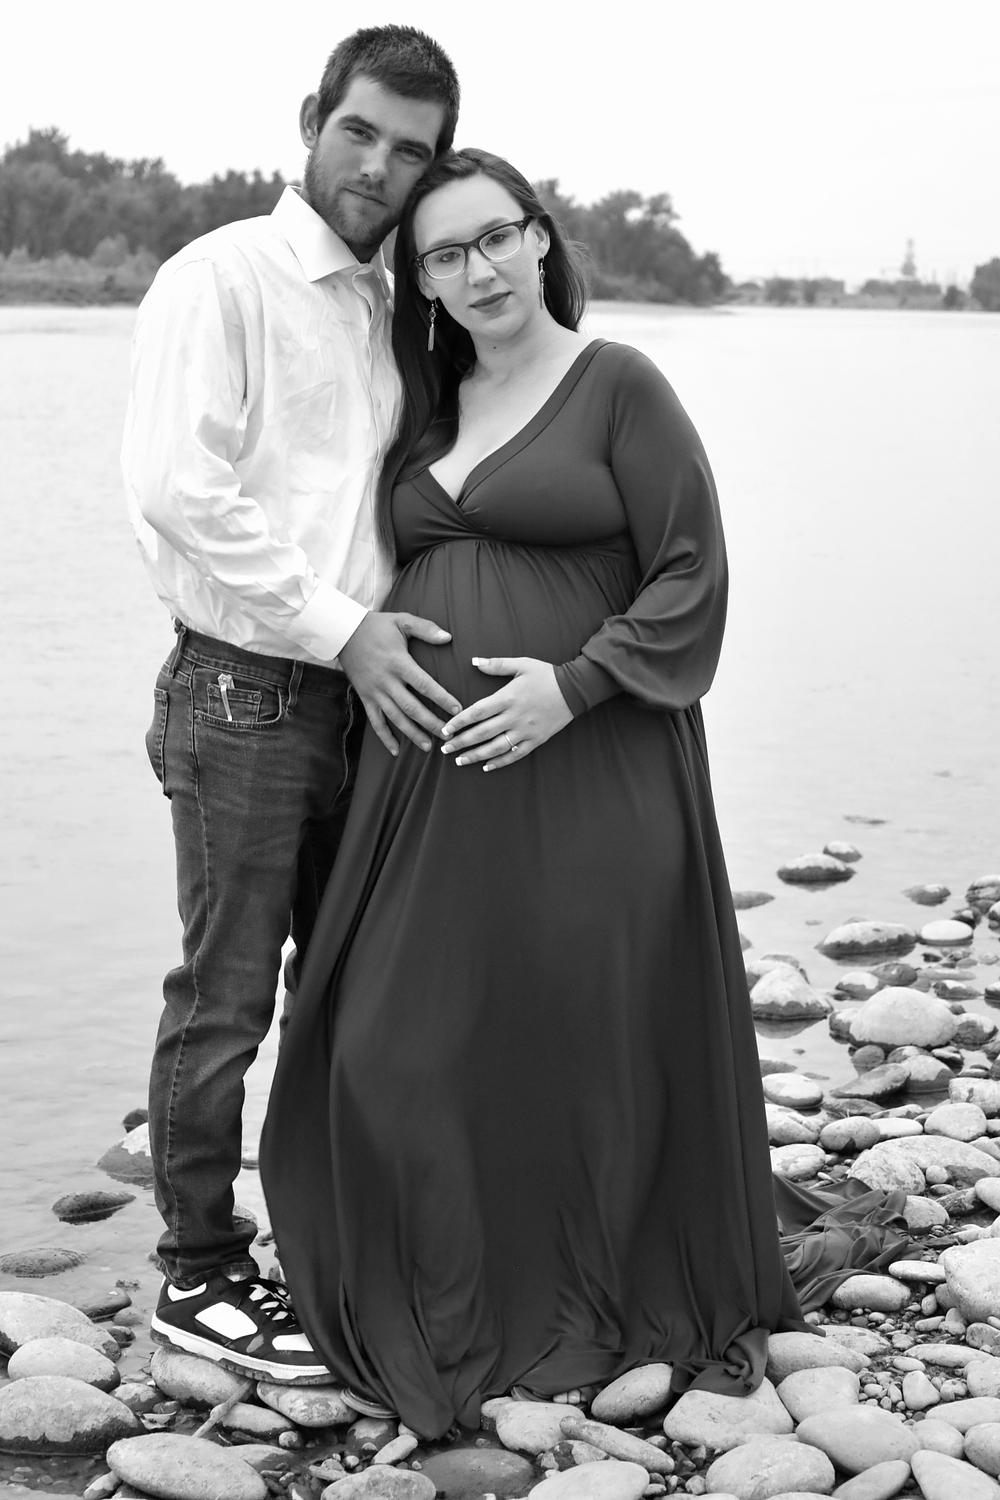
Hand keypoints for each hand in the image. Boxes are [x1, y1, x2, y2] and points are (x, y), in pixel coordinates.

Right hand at [339, 612, 461, 755]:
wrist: (343, 632)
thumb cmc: (376, 626)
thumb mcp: (401, 620)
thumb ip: (426, 629)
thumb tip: (448, 637)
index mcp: (398, 663)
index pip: (424, 685)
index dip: (442, 698)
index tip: (457, 710)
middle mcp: (386, 681)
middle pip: (412, 708)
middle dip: (431, 723)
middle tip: (449, 735)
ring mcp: (374, 692)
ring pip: (395, 718)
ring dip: (412, 734)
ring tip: (429, 746)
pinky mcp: (365, 697)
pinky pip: (375, 721)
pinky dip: (385, 737)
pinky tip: (396, 750)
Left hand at [440, 657, 572, 772]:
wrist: (575, 689)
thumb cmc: (546, 674)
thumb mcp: (522, 664)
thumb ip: (497, 664)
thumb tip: (474, 661)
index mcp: (508, 697)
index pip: (477, 712)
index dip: (459, 721)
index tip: (446, 729)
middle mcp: (514, 716)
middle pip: (482, 733)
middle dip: (461, 742)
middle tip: (445, 749)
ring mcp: (525, 731)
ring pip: (495, 747)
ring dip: (475, 755)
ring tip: (459, 760)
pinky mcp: (536, 740)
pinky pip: (515, 754)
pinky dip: (500, 762)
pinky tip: (486, 767)